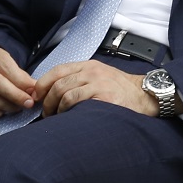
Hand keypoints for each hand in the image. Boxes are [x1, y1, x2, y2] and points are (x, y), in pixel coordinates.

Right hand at [0, 47, 38, 119]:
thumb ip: (23, 78)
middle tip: (28, 104)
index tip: (33, 94)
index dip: (23, 84)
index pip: (9, 70)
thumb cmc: (0, 70)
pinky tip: (2, 112)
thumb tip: (34, 91)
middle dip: (16, 96)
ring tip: (17, 108)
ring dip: (7, 106)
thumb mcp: (12, 66)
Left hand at [34, 60, 154, 116]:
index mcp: (88, 65)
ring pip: (63, 92)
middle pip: (57, 82)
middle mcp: (91, 71)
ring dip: (54, 107)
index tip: (37, 97)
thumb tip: (53, 93)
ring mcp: (97, 82)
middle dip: (46, 100)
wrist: (145, 95)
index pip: (57, 70)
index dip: (42, 84)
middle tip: (44, 112)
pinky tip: (67, 117)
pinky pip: (74, 101)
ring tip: (55, 117)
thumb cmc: (121, 90)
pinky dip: (66, 110)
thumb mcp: (100, 77)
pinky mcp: (102, 95)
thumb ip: (80, 80)